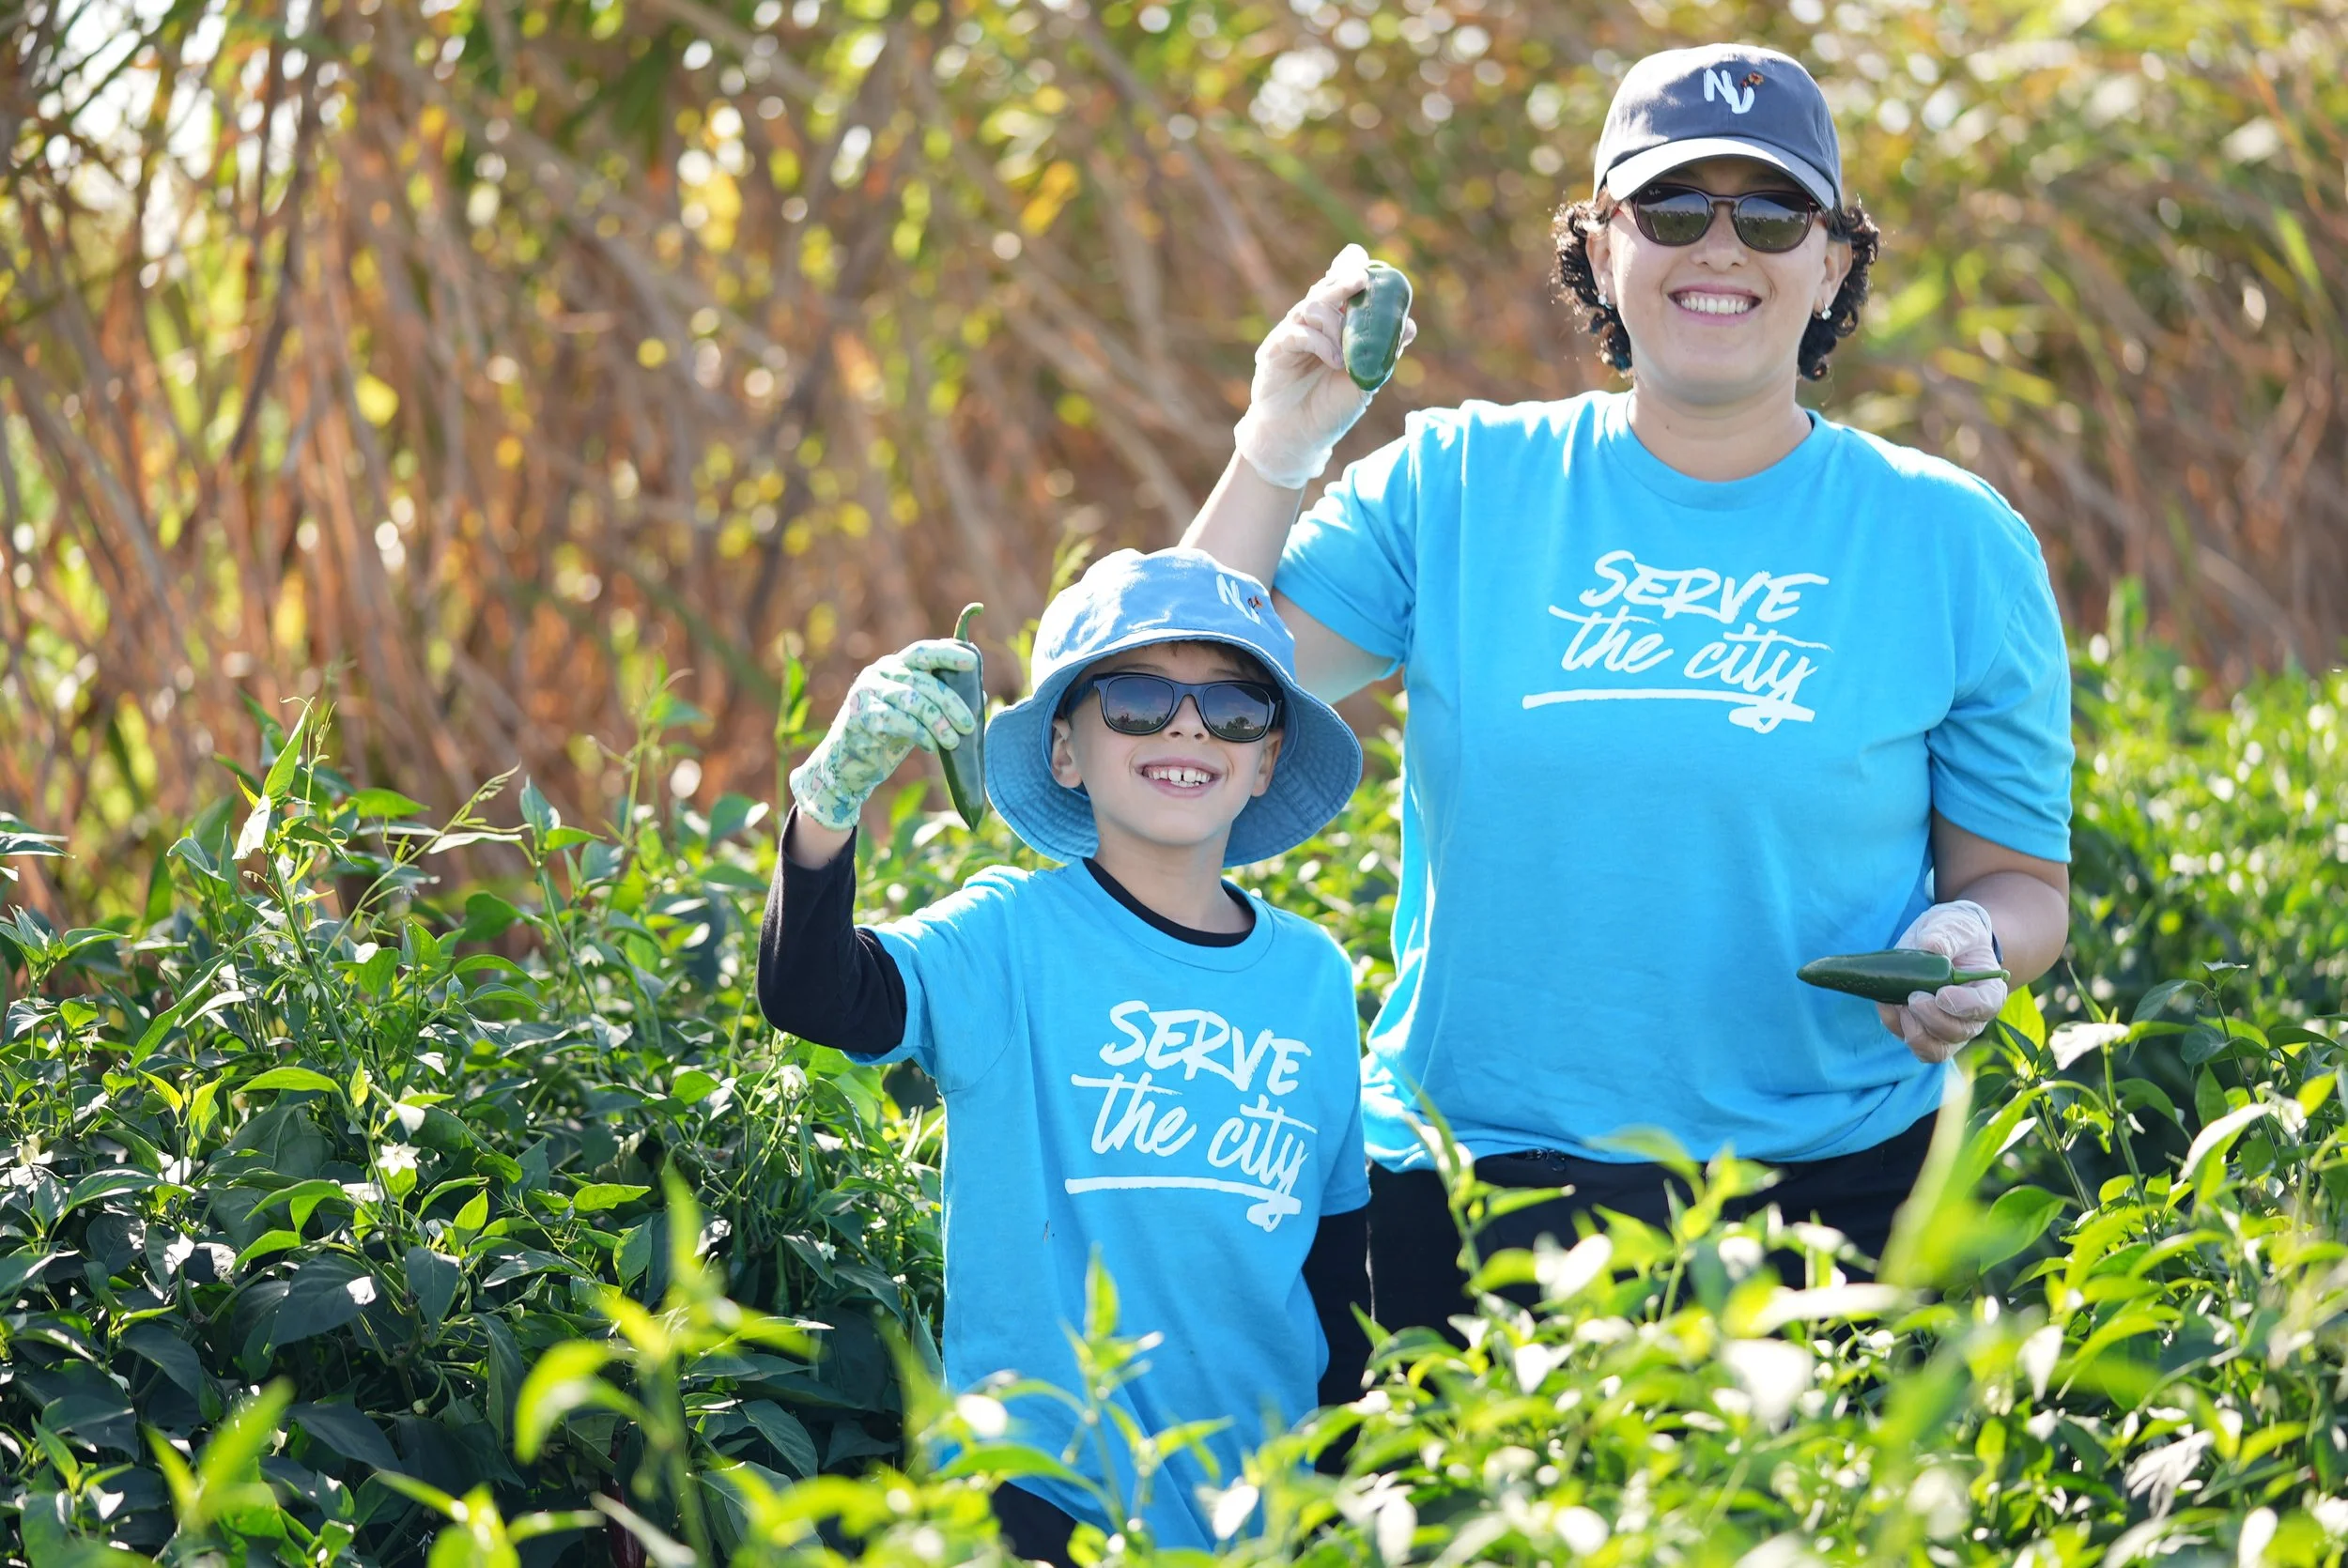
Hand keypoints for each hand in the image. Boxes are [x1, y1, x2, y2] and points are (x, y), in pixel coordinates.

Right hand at [788, 640, 977, 832]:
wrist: (851, 763)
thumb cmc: (889, 734)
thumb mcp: (917, 714)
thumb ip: (940, 700)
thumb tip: (981, 692)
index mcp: (895, 666)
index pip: (923, 652)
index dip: (948, 654)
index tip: (972, 662)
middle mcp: (879, 673)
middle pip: (923, 681)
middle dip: (951, 703)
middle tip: (969, 724)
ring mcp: (867, 692)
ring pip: (913, 701)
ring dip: (938, 722)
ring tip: (953, 741)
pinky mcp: (860, 715)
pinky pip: (897, 721)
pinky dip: (920, 734)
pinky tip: (932, 747)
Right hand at [1233, 243, 1418, 488]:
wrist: (1301, 437)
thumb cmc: (1331, 405)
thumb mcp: (1366, 378)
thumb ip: (1382, 350)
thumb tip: (1410, 325)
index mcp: (1332, 324)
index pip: (1337, 285)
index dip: (1347, 266)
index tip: (1363, 259)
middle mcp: (1311, 323)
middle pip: (1324, 288)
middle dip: (1343, 279)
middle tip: (1361, 279)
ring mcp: (1290, 335)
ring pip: (1311, 307)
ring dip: (1334, 325)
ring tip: (1345, 355)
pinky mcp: (1273, 351)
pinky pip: (1296, 334)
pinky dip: (1319, 343)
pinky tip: (1334, 362)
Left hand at [1876, 899, 2007, 1063]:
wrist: (1940, 942)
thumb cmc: (1954, 934)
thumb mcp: (1955, 924)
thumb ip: (1948, 935)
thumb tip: (1932, 945)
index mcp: (1988, 990)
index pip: (1986, 1007)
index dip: (1965, 1006)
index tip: (1942, 995)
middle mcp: (1971, 1017)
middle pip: (1958, 1032)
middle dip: (1932, 1018)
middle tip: (1914, 996)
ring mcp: (1947, 1028)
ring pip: (1934, 1049)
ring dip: (1913, 1030)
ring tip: (1899, 1002)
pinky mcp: (1922, 1030)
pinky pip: (1910, 1041)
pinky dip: (1896, 1025)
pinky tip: (1888, 1003)